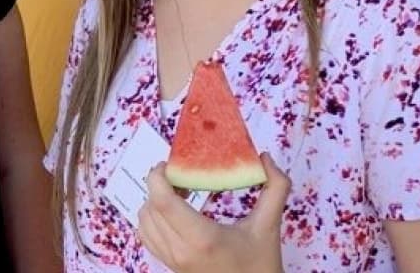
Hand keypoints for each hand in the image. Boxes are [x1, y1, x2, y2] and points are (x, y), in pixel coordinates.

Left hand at [138, 153, 290, 272]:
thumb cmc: (260, 264)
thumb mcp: (269, 226)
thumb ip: (275, 188)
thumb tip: (266, 156)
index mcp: (202, 238)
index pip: (161, 201)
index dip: (157, 177)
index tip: (169, 164)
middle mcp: (180, 250)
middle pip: (150, 206)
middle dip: (159, 185)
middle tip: (179, 176)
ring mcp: (172, 260)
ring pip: (144, 220)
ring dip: (155, 201)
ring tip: (178, 193)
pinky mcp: (169, 265)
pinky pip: (146, 235)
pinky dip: (152, 218)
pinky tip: (173, 212)